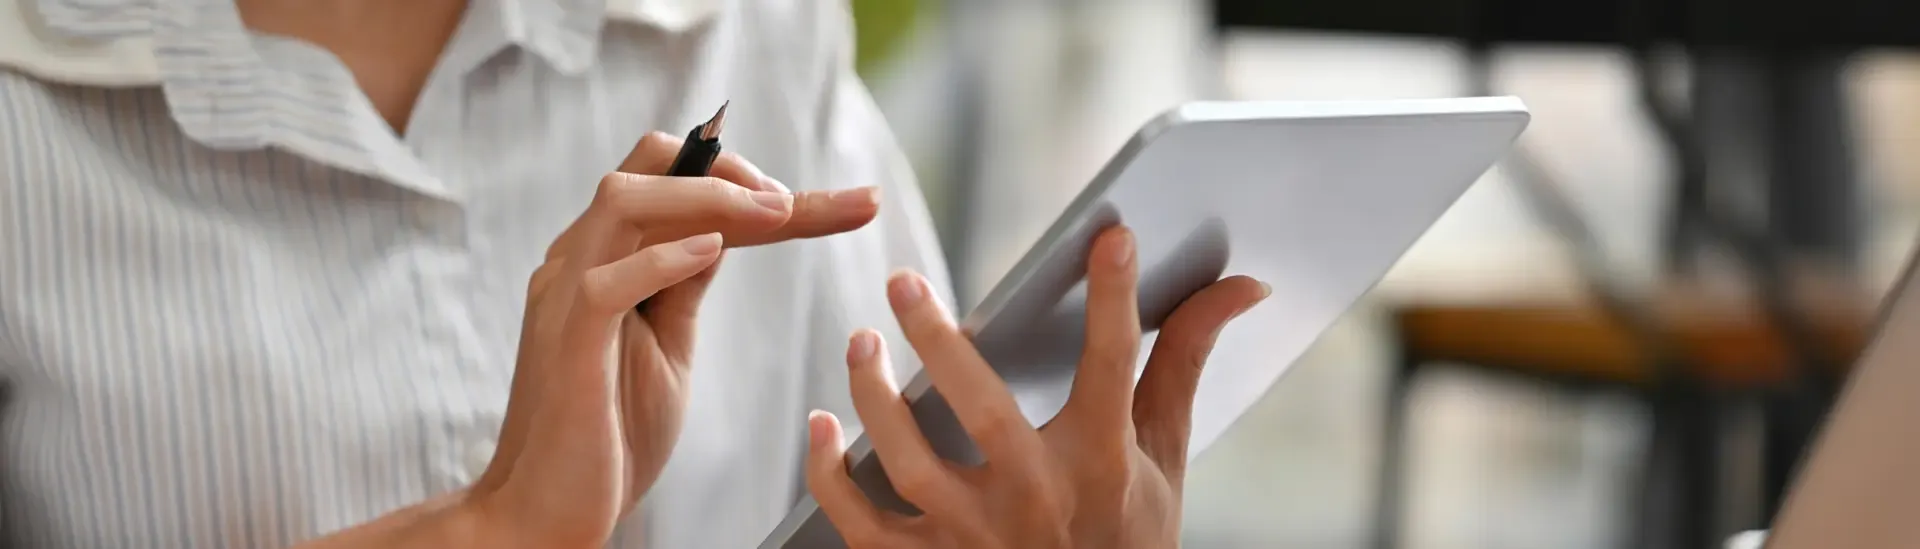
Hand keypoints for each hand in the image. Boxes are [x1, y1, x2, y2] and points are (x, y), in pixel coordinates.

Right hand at [465, 132, 882, 547]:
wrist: (550, 509)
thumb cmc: (608, 430)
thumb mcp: (667, 341)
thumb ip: (684, 283)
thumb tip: (725, 232)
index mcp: (606, 256)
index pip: (676, 181)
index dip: (758, 181)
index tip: (847, 203)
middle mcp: (580, 259)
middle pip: (647, 165)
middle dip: (732, 168)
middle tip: (797, 202)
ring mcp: (566, 296)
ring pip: (623, 201)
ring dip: (707, 195)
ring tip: (777, 212)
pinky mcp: (568, 343)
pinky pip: (605, 282)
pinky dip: (662, 257)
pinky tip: (714, 251)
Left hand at [805, 225, 1268, 547]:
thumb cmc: (1126, 534)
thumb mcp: (1163, 454)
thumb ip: (1182, 361)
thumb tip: (1241, 285)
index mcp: (1102, 464)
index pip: (1113, 368)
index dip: (1114, 299)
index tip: (1109, 237)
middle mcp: (1037, 500)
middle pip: (982, 411)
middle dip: (938, 343)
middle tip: (902, 282)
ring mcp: (975, 539)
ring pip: (908, 464)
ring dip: (874, 399)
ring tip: (861, 343)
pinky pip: (862, 525)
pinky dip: (830, 476)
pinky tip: (819, 428)